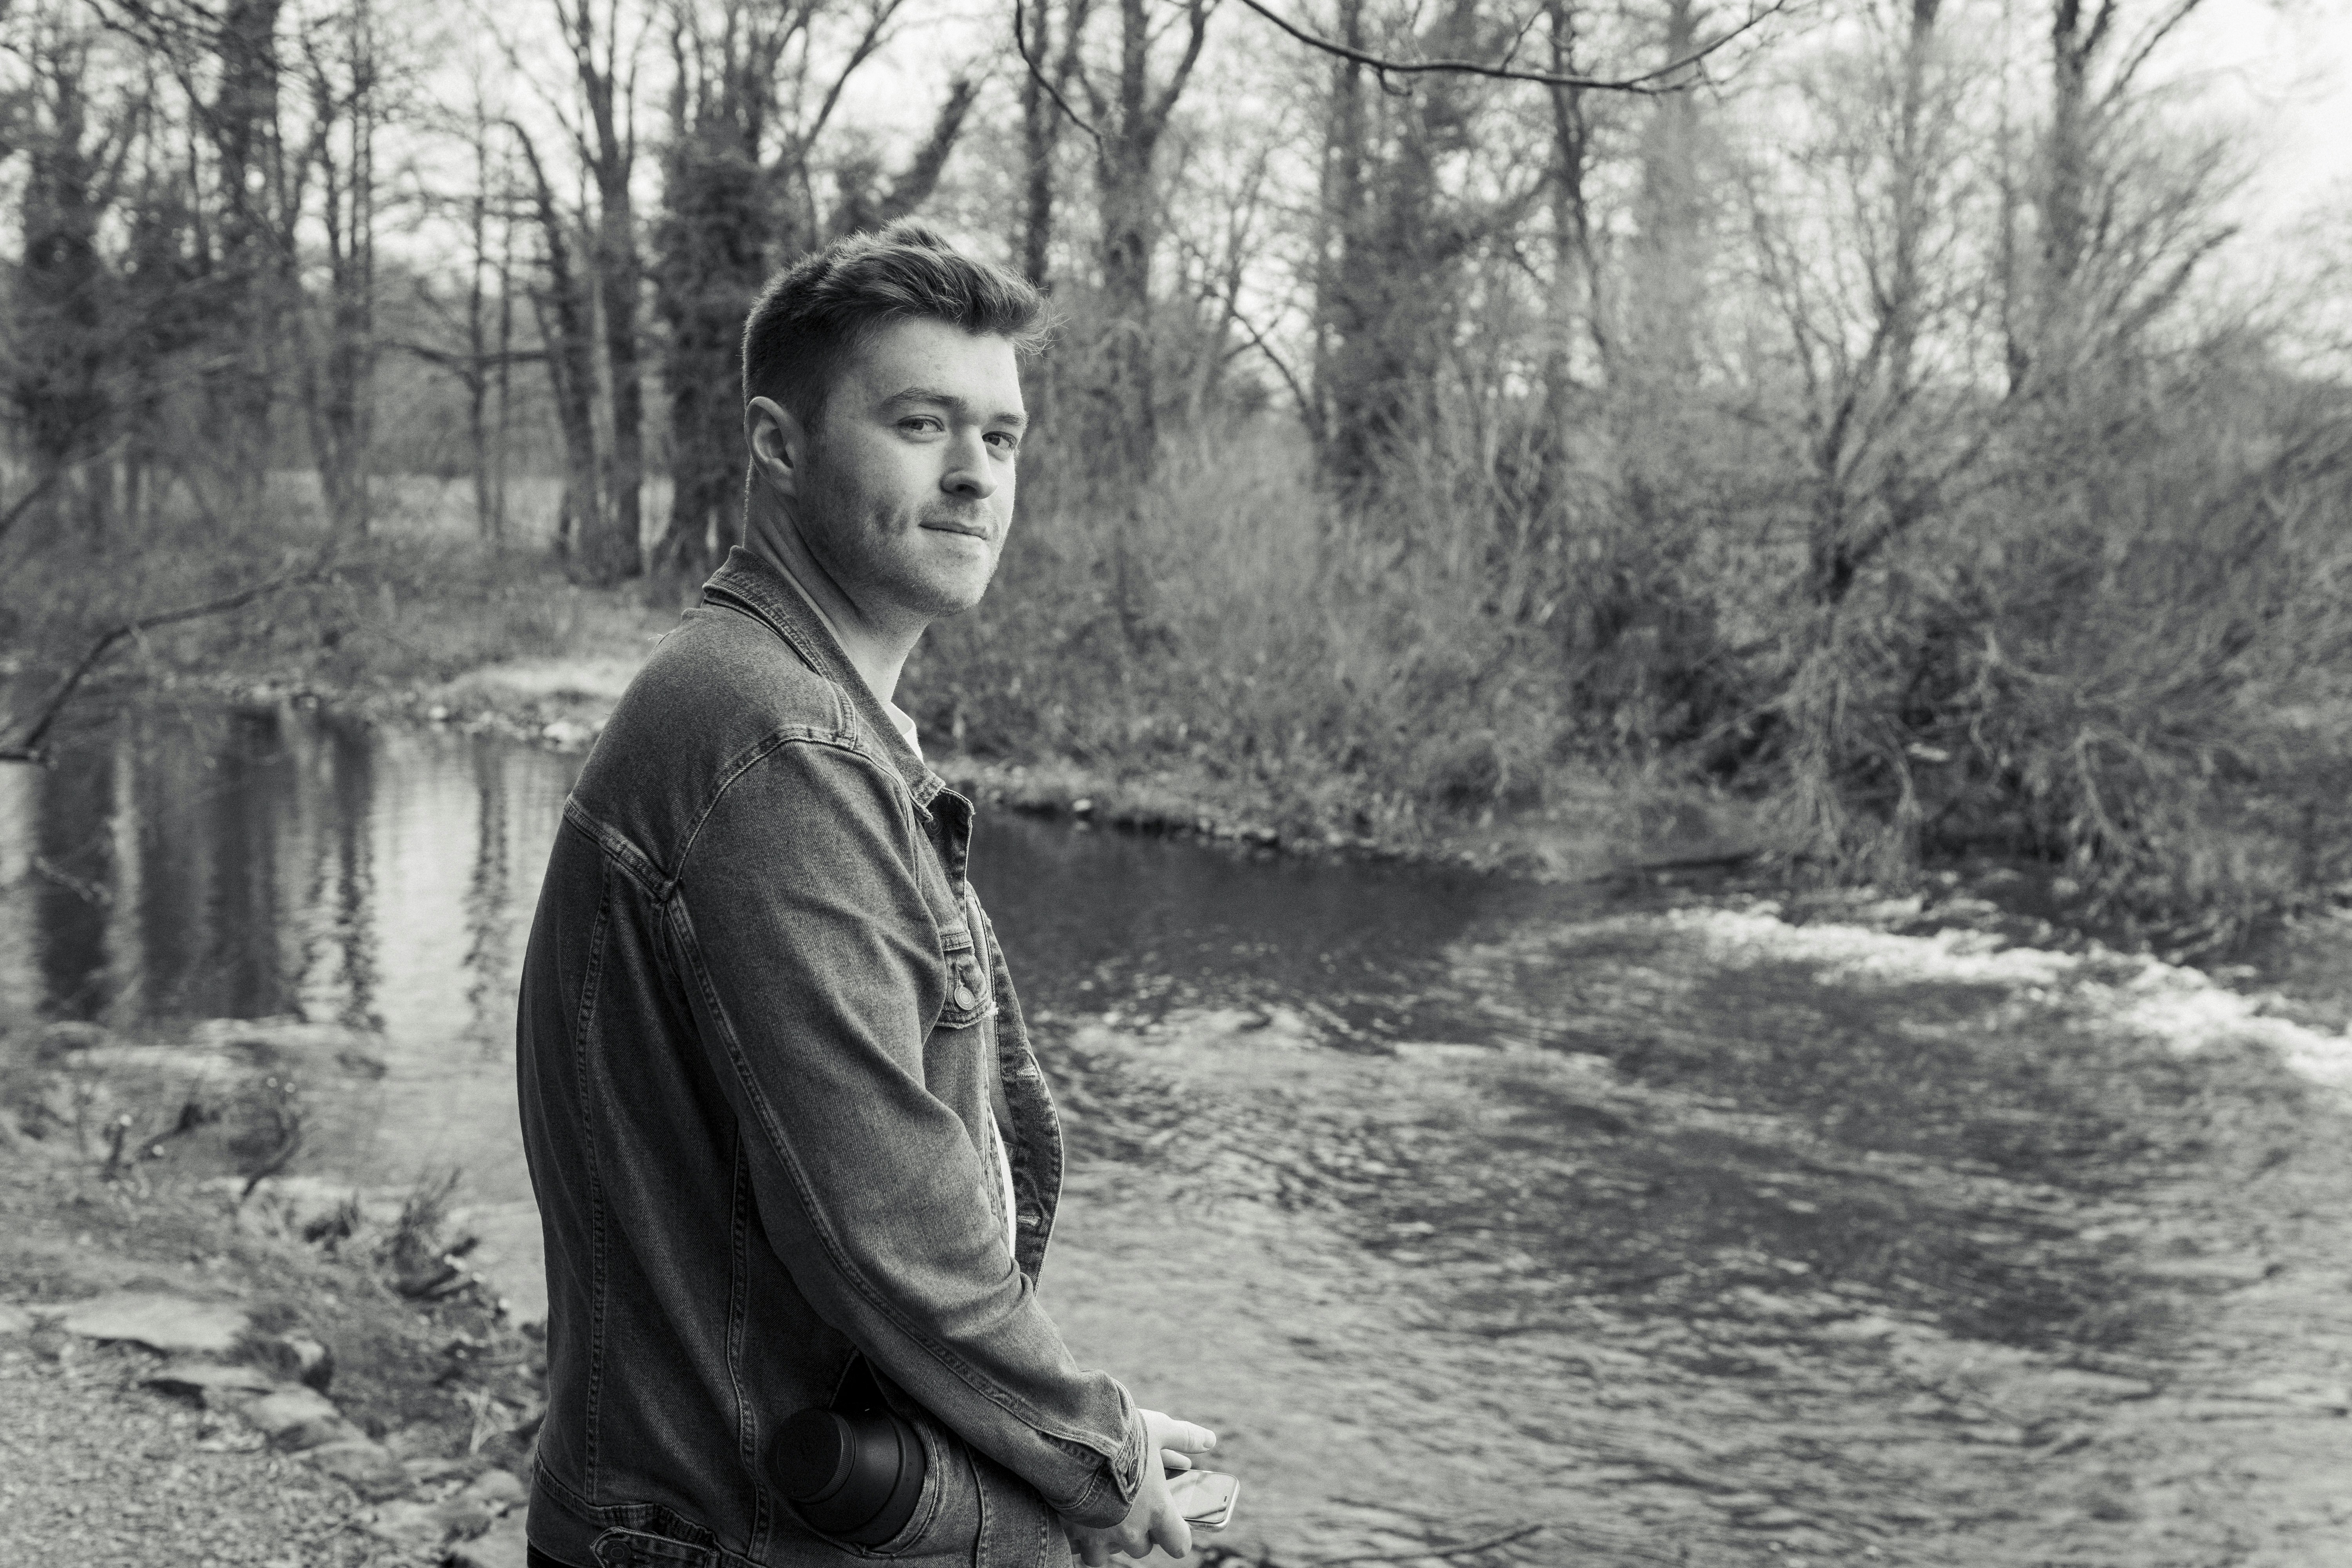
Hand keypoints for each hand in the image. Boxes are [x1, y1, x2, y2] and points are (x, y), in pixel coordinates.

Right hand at [1065, 1409, 1216, 1564]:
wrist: (1070, 1436)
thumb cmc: (1120, 1433)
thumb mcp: (1158, 1428)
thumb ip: (1184, 1437)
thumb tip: (1210, 1441)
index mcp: (1157, 1511)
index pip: (1179, 1544)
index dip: (1177, 1537)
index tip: (1173, 1527)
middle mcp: (1130, 1531)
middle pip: (1140, 1548)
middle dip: (1137, 1532)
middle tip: (1130, 1507)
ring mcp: (1099, 1536)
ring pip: (1105, 1553)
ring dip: (1105, 1539)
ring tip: (1099, 1512)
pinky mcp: (1071, 1533)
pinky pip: (1076, 1548)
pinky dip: (1076, 1537)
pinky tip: (1073, 1515)